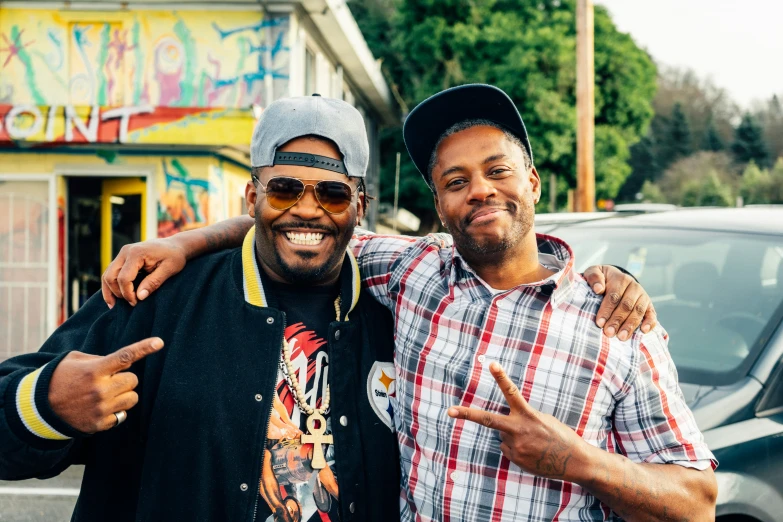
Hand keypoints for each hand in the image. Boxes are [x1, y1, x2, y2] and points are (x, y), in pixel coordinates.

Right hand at [48, 338, 164, 432]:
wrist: (39, 408)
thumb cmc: (60, 378)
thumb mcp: (76, 360)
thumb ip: (101, 359)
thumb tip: (126, 362)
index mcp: (94, 370)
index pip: (124, 357)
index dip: (144, 348)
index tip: (159, 342)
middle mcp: (100, 389)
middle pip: (133, 380)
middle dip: (123, 379)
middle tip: (107, 380)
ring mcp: (101, 408)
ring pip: (132, 398)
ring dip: (123, 395)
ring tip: (105, 394)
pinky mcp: (100, 423)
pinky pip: (123, 415)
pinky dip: (115, 411)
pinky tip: (99, 407)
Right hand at [101, 240, 186, 307]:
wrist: (175, 245)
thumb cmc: (174, 256)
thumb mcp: (169, 269)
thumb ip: (154, 282)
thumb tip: (140, 297)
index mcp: (136, 253)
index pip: (124, 278)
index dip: (128, 293)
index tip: (136, 302)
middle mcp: (125, 251)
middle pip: (110, 277)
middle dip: (117, 293)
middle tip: (130, 303)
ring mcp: (122, 254)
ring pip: (107, 275)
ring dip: (110, 291)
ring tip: (114, 305)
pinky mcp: (122, 257)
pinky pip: (110, 272)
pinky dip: (111, 285)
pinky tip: (114, 298)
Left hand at [447, 362, 584, 480]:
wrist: (573, 461)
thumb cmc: (559, 436)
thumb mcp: (543, 420)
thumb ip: (521, 419)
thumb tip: (501, 430)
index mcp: (528, 415)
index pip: (512, 392)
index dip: (501, 377)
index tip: (491, 364)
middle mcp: (518, 430)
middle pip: (487, 419)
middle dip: (467, 414)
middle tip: (450, 410)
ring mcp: (515, 446)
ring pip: (503, 436)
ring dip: (514, 437)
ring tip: (534, 442)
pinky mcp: (515, 458)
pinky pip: (508, 448)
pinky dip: (517, 448)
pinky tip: (532, 452)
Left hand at [583, 265, 656, 339]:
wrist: (615, 278)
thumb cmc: (601, 279)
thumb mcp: (594, 272)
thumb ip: (594, 277)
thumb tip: (598, 289)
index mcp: (621, 279)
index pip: (614, 296)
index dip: (607, 310)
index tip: (599, 323)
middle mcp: (634, 287)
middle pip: (626, 305)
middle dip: (617, 320)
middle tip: (609, 333)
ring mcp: (643, 296)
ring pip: (638, 311)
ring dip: (631, 325)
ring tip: (622, 337)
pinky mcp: (649, 305)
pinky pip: (652, 314)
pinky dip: (650, 322)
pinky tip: (644, 331)